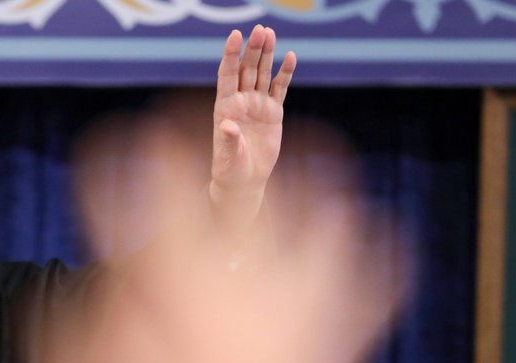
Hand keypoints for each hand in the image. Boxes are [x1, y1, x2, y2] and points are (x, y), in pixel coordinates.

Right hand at [52, 115, 404, 362]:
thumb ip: (86, 313)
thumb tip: (109, 270)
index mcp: (179, 282)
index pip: (156, 184)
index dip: (135, 154)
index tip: (129, 151)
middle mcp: (249, 282)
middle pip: (247, 183)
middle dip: (225, 147)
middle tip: (219, 134)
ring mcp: (300, 312)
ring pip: (327, 220)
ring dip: (315, 183)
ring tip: (306, 158)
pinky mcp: (335, 348)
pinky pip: (373, 292)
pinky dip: (380, 260)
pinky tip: (382, 235)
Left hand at [210, 25, 295, 233]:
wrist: (246, 180)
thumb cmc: (231, 169)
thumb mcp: (229, 156)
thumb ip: (229, 140)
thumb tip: (227, 126)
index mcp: (225, 107)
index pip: (227, 74)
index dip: (231, 54)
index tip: (236, 35)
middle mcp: (241, 101)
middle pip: (247, 69)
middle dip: (253, 49)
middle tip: (261, 30)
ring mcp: (257, 105)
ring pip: (262, 74)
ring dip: (266, 55)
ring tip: (271, 34)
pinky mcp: (273, 112)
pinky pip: (280, 89)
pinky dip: (285, 73)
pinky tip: (289, 57)